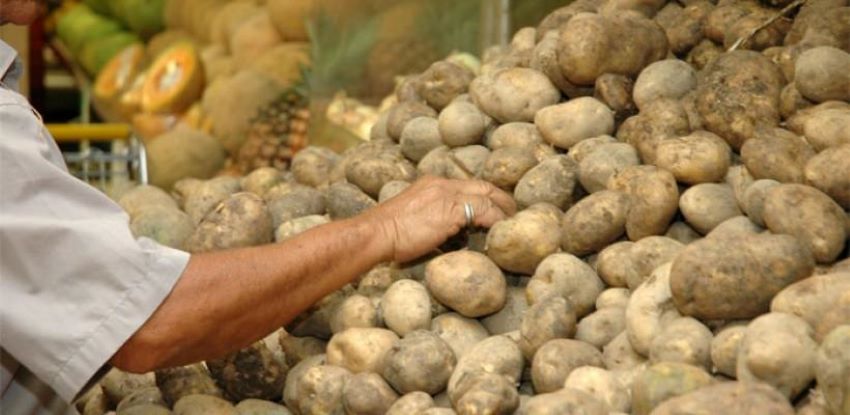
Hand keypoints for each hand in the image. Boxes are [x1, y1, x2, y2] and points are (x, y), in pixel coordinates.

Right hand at [363, 176, 516, 262]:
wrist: (375, 234)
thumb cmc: (387, 236)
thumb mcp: (412, 221)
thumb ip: (431, 222)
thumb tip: (448, 238)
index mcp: (432, 184)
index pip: (468, 186)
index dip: (486, 197)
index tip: (496, 211)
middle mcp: (442, 184)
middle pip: (484, 186)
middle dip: (502, 200)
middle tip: (513, 216)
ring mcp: (447, 195)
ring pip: (489, 196)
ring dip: (504, 212)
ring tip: (513, 227)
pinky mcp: (452, 210)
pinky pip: (486, 212)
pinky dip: (497, 221)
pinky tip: (501, 233)